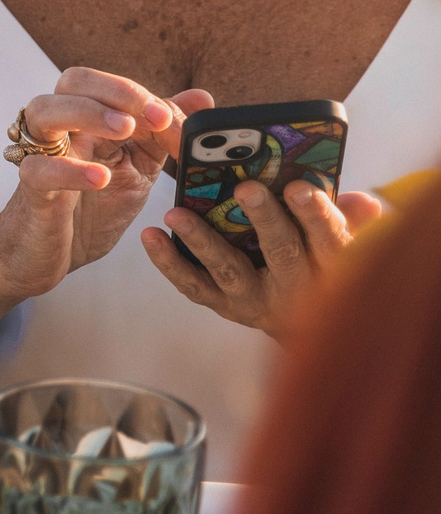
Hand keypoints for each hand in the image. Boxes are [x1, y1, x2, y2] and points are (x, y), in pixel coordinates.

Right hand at [0, 73, 207, 301]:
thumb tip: (201, 97)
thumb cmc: (90, 209)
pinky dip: (68, 169)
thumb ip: (164, 132)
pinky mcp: (32, 193)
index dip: (138, 94)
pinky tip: (100, 178)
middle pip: (71, 82)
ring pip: (43, 111)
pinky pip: (37, 170)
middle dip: (115, 91)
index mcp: (87, 121)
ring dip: (88, 113)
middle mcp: (62, 132)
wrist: (50, 256)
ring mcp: (43, 158)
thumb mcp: (139, 168)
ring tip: (124, 130)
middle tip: (149, 117)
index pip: (106, 84)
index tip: (167, 117)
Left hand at [144, 180, 384, 336]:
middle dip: (265, 219)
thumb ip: (350, 220)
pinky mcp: (223, 306)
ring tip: (175, 212)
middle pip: (282, 253)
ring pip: (229, 271)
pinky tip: (149, 236)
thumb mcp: (341, 243)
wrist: (304, 326)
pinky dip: (169, 262)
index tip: (300, 187)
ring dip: (202, 241)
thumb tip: (363, 201)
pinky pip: (194, 286)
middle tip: (246, 187)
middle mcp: (295, 290)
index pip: (331, 241)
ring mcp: (255, 301)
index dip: (317, 215)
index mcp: (331, 269)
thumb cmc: (320, 263)